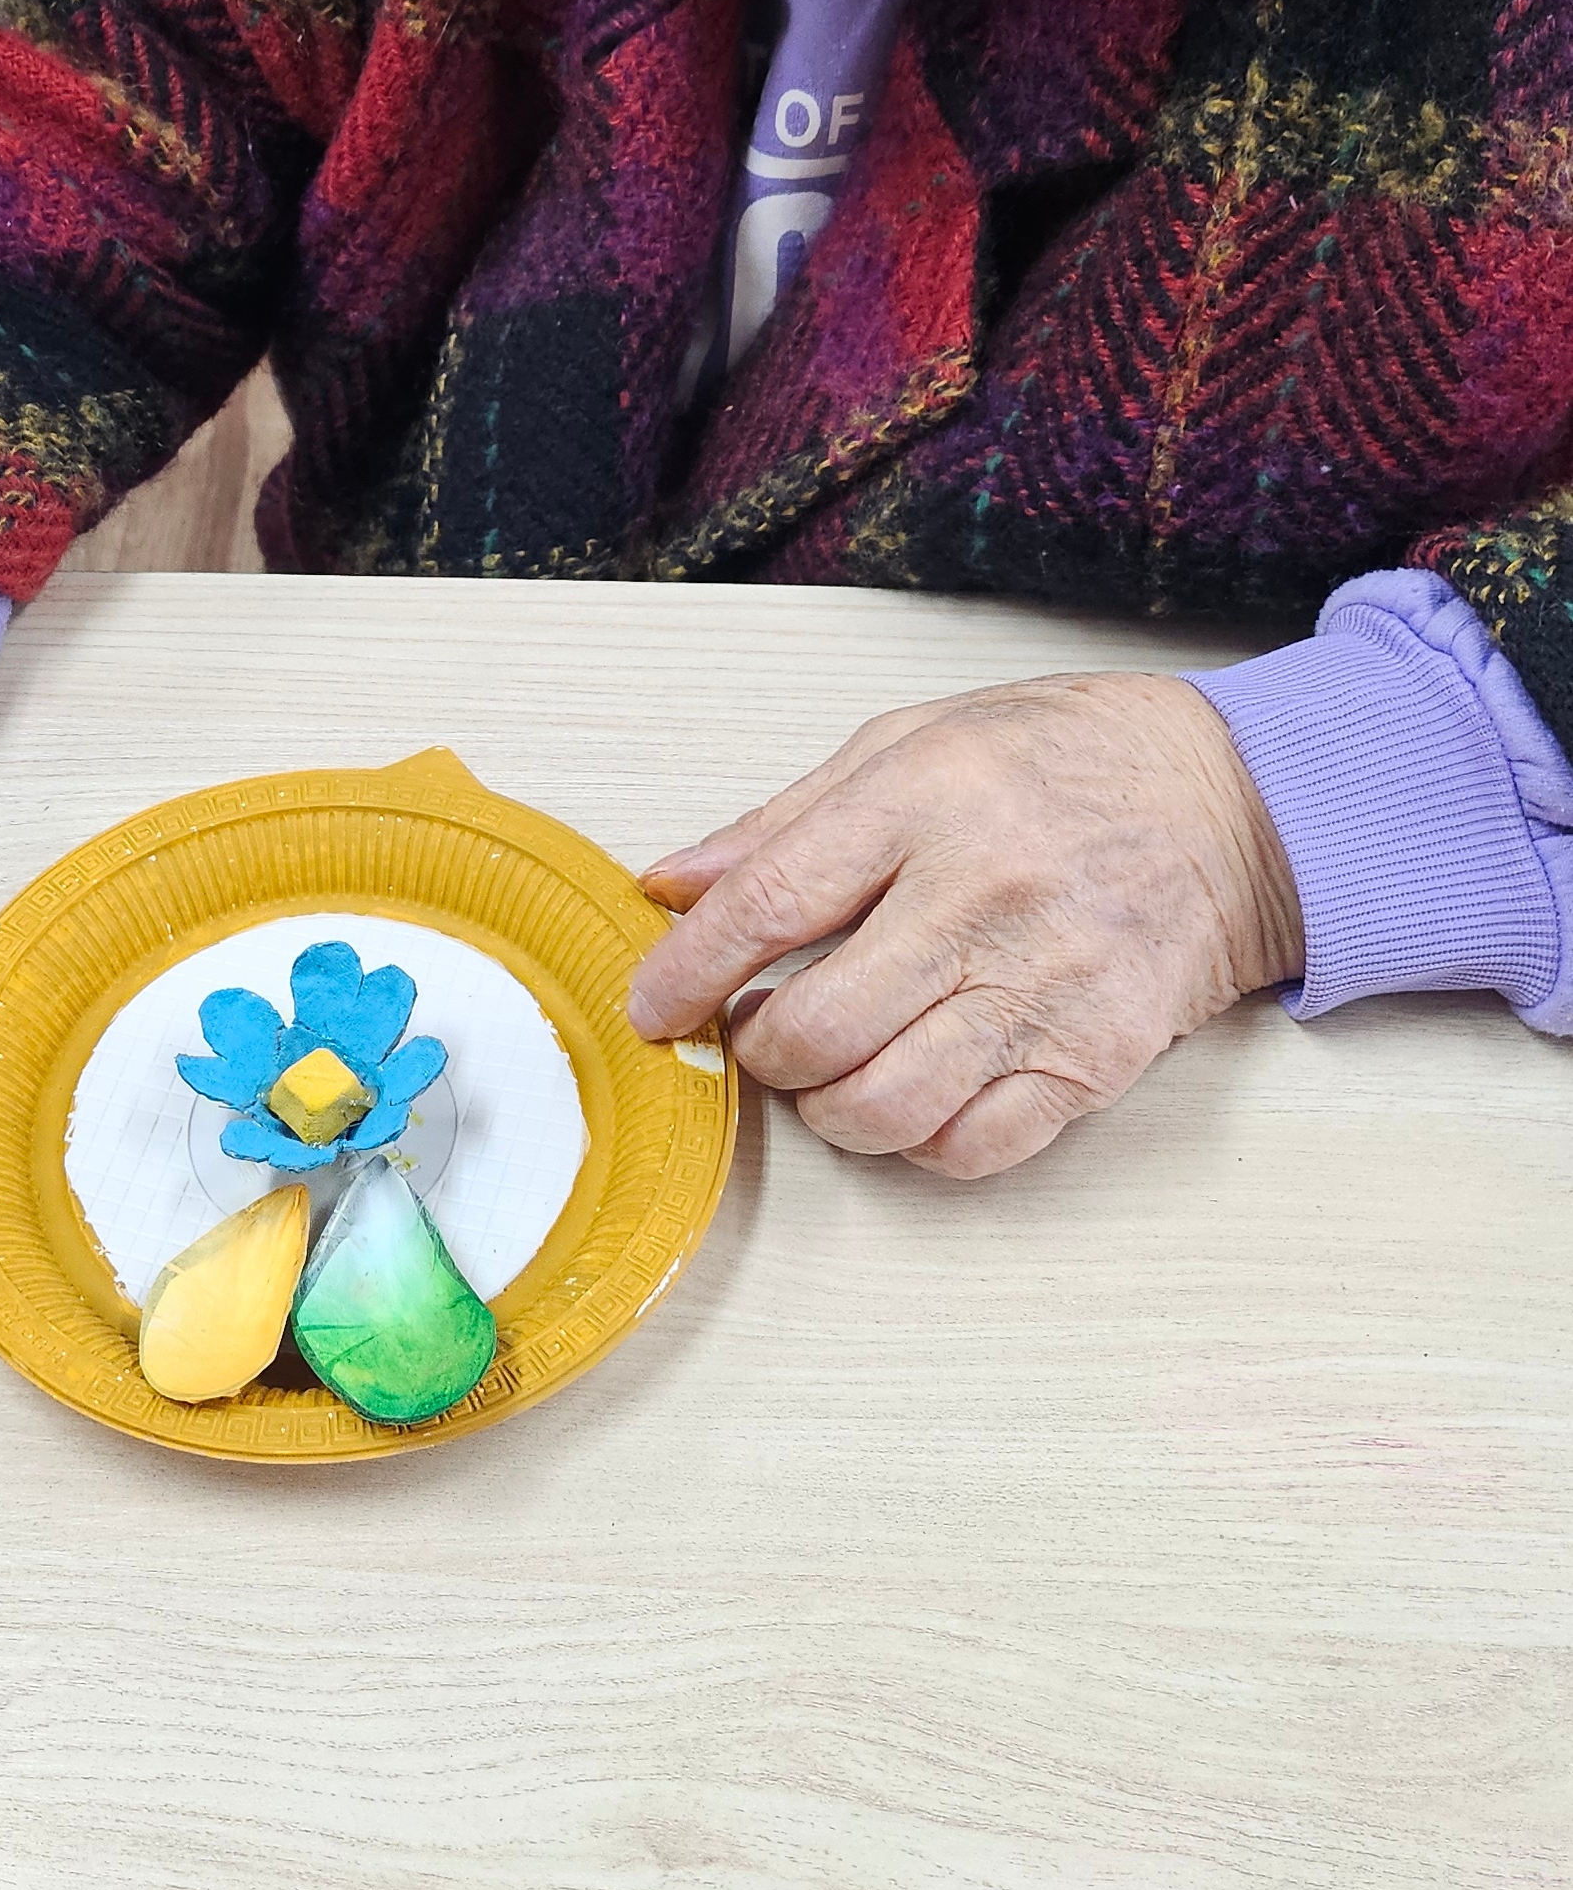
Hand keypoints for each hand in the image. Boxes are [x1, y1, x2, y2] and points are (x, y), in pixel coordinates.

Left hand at [627, 673, 1301, 1181]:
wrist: (1236, 805)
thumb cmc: (1064, 762)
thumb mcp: (910, 742)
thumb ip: (783, 821)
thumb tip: (672, 884)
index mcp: (925, 801)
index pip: (767, 904)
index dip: (688, 969)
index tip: (654, 1002)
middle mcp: (983, 897)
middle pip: (817, 1026)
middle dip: (755, 1049)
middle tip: (753, 1029)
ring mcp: (1045, 988)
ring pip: (884, 1105)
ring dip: (824, 1107)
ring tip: (823, 1067)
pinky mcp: (1095, 1060)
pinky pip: (972, 1146)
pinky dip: (916, 1143)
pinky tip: (908, 1094)